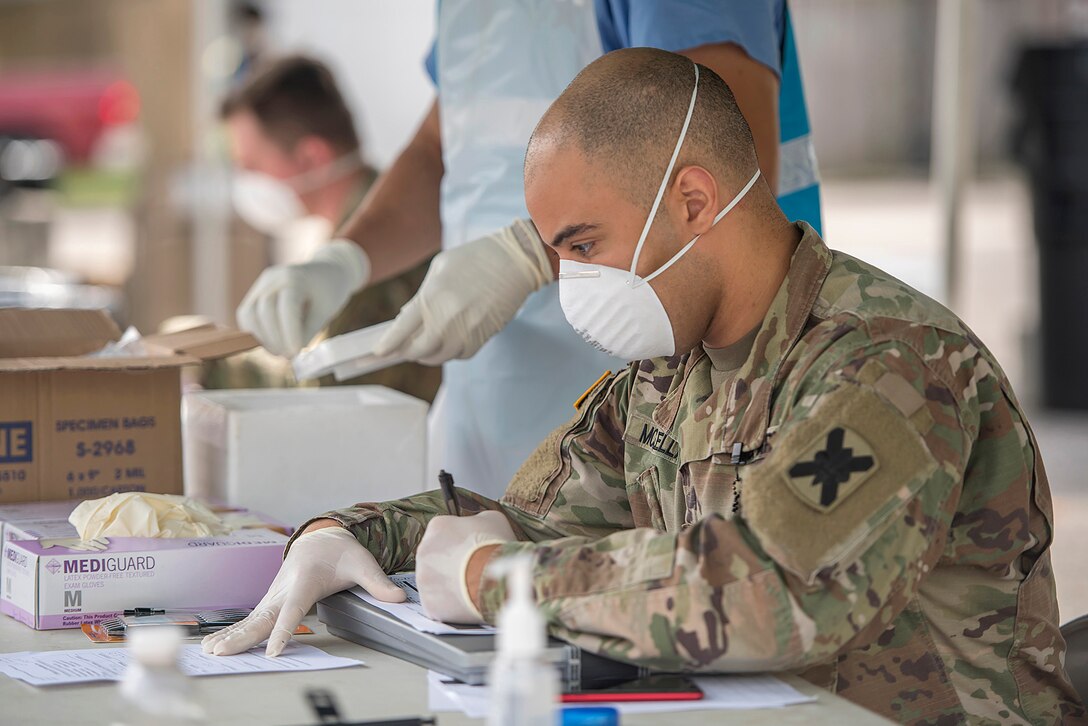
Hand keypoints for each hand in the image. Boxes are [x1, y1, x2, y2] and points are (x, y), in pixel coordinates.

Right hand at [201, 527, 403, 656]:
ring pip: (252, 618)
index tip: (275, 649)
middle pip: (263, 617)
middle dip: (244, 635)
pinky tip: (216, 645)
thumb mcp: (364, 563)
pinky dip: (234, 631)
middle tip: (223, 651)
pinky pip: (251, 618)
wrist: (321, 538)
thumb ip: (379, 583)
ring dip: (232, 634)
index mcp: (305, 581)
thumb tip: (399, 598)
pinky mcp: (270, 600)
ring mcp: (274, 594)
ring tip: (212, 651)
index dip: (284, 630)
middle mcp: (284, 589)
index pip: (293, 610)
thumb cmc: (342, 552)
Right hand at [236, 239, 370, 356]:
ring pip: (248, 313)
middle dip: (275, 338)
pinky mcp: (255, 292)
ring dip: (261, 337)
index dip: (289, 332)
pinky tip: (270, 341)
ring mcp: (261, 283)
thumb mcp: (325, 311)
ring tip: (279, 351)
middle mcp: (274, 277)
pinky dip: (255, 331)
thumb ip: (308, 331)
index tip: (295, 353)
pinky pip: (246, 314)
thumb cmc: (328, 293)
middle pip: (264, 309)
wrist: (324, 271)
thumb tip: (291, 352)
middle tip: (288, 355)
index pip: (287, 306)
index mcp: (296, 277)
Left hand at [372, 220, 551, 364]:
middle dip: (408, 352)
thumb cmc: (474, 258)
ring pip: (440, 356)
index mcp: (433, 296)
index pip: (403, 329)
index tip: (378, 352)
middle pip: (419, 351)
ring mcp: (467, 330)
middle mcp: (449, 318)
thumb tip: (408, 320)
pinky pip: (460, 354)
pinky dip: (451, 352)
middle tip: (401, 350)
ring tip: (425, 345)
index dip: (388, 344)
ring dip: (429, 354)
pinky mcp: (484, 337)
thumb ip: (422, 296)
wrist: (515, 261)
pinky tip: (448, 341)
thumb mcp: (440, 268)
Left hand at [415, 512, 515, 623]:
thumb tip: (479, 526)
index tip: (473, 550)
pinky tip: (468, 601)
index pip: (445, 533)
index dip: (462, 543)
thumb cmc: (495, 546)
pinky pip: (439, 605)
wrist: (495, 578)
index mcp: (438, 526)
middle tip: (474, 570)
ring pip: (436, 582)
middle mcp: (424, 550)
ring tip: (473, 587)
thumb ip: (479, 520)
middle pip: (437, 558)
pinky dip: (452, 605)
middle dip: (453, 564)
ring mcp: (423, 579)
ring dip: (450, 585)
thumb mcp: (494, 519)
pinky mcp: (429, 604)